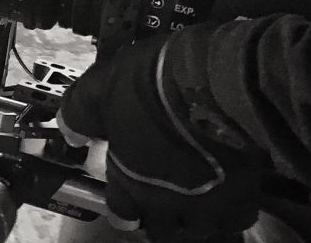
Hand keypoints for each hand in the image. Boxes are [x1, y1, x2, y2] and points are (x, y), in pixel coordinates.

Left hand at [57, 30, 266, 241]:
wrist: (215, 84)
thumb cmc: (151, 84)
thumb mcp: (102, 87)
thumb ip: (81, 113)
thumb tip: (68, 134)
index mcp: (130, 180)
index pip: (120, 211)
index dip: (123, 204)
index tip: (129, 194)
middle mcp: (166, 203)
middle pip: (161, 230)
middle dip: (161, 218)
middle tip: (167, 198)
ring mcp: (205, 206)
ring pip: (199, 230)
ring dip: (195, 217)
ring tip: (199, 197)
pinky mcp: (242, 200)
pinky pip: (236, 218)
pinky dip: (232, 208)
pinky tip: (231, 188)